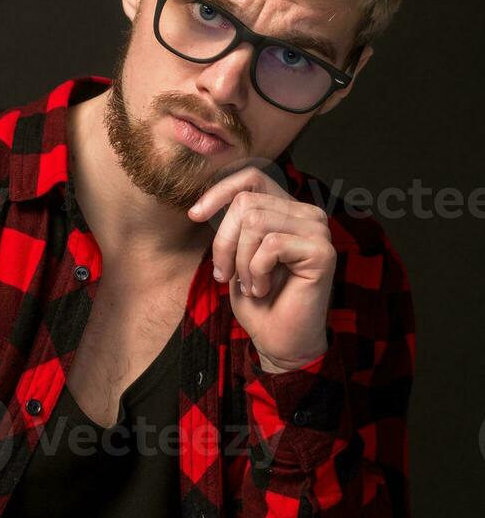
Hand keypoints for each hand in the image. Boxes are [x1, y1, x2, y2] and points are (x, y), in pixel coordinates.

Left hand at [188, 165, 335, 373]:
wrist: (279, 340)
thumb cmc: (257, 300)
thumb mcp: (235, 254)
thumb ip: (232, 223)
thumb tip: (203, 204)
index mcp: (287, 209)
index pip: (251, 177)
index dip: (219, 191)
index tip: (194, 215)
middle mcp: (307, 214)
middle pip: (246, 203)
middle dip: (225, 242)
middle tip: (227, 275)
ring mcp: (318, 230)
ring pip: (255, 222)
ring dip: (241, 261)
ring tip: (251, 284)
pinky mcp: (322, 251)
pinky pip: (271, 245)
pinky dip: (256, 271)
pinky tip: (263, 289)